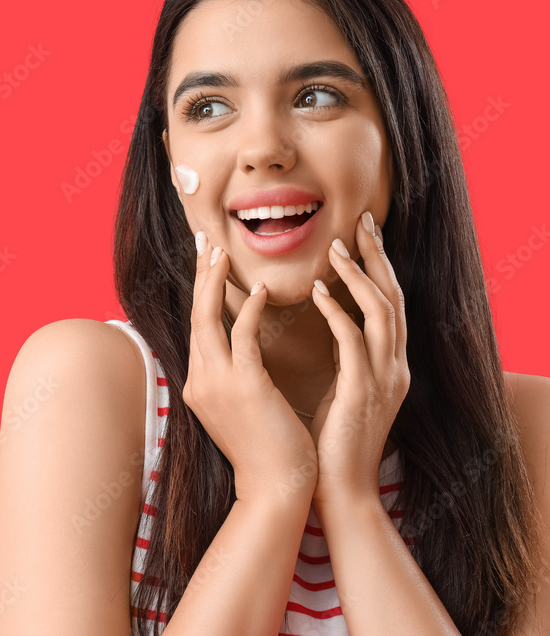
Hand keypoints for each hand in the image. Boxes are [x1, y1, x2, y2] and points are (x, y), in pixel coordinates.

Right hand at [185, 230, 316, 503]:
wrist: (277, 488)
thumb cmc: (269, 451)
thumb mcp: (243, 410)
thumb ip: (236, 379)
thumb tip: (241, 355)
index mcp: (200, 385)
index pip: (197, 329)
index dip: (200, 293)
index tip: (206, 263)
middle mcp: (199, 380)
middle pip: (194, 316)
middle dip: (199, 277)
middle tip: (204, 241)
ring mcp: (216, 383)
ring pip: (207, 319)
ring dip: (214, 282)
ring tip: (223, 252)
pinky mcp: (242, 386)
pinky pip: (241, 336)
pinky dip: (246, 308)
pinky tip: (260, 288)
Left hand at [308, 212, 410, 510]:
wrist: (336, 490)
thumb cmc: (328, 442)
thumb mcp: (339, 390)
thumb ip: (341, 358)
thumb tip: (324, 323)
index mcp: (387, 366)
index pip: (386, 304)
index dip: (376, 268)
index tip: (360, 236)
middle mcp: (393, 367)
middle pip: (393, 297)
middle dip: (378, 257)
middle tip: (362, 221)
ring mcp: (383, 379)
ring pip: (380, 312)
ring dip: (358, 276)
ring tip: (335, 248)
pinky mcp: (364, 392)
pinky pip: (354, 341)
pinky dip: (338, 312)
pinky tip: (317, 291)